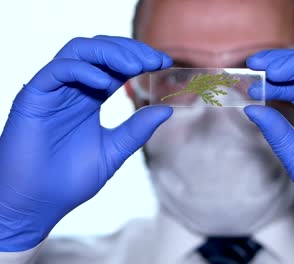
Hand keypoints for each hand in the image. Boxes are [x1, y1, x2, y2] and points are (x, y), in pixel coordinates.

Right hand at [0, 36, 172, 250]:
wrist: (37, 204)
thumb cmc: (70, 180)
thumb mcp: (114, 151)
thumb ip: (137, 129)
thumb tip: (167, 110)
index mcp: (90, 98)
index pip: (115, 66)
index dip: (139, 59)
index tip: (164, 63)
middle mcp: (72, 89)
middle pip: (99, 51)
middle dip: (128, 50)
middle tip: (154, 59)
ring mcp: (52, 91)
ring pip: (78, 51)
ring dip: (109, 52)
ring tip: (134, 66)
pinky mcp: (33, 98)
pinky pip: (57, 71)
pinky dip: (82, 70)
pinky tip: (105, 82)